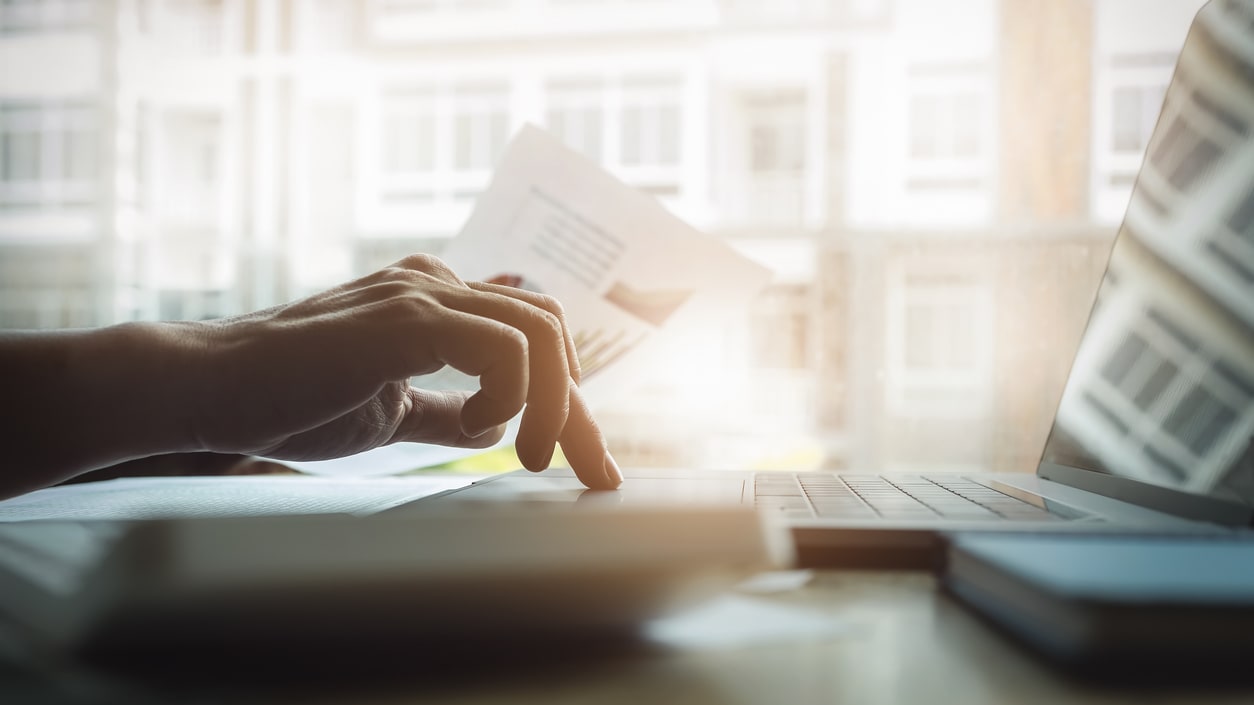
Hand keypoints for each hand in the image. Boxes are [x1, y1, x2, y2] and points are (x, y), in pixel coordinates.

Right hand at [189, 255, 620, 489]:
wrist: (211, 391)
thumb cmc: (290, 398)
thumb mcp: (392, 410)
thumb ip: (447, 410)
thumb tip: (497, 425)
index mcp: (436, 301)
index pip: (533, 338)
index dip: (572, 405)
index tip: (594, 466)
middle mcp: (437, 284)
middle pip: (551, 328)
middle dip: (581, 408)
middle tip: (591, 471)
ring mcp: (421, 294)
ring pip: (539, 329)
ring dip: (555, 403)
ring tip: (530, 457)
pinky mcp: (404, 317)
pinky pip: (502, 343)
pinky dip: (513, 390)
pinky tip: (483, 423)